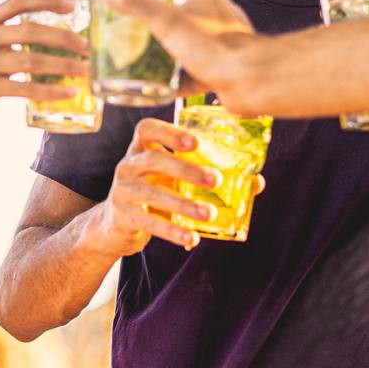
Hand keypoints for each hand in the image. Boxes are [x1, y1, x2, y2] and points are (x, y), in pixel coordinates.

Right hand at [0, 0, 89, 136]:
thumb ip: (7, 40)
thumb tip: (52, 40)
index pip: (17, 1)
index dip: (46, 0)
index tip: (72, 6)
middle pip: (30, 30)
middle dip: (64, 37)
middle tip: (88, 47)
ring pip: (31, 59)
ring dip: (63, 65)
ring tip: (85, 71)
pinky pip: (25, 87)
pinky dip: (50, 90)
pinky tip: (67, 93)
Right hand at [85, 118, 222, 256]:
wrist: (114, 225)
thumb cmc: (150, 194)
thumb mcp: (170, 179)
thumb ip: (203, 177)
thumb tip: (254, 183)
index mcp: (140, 149)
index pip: (147, 129)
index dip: (169, 132)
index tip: (195, 142)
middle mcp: (128, 166)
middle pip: (153, 159)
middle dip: (185, 169)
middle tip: (215, 179)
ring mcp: (122, 191)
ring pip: (152, 193)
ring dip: (183, 204)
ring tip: (209, 213)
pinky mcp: (122, 216)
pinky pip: (148, 222)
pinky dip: (171, 231)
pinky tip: (191, 238)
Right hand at [97, 0, 255, 101]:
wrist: (251, 81)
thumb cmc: (213, 47)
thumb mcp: (166, 21)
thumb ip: (135, 5)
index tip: (131, 6)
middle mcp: (216, 18)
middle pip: (181, 19)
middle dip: (158, 29)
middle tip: (131, 38)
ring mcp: (221, 45)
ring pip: (189, 47)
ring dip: (168, 55)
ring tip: (141, 63)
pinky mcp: (223, 70)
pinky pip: (196, 73)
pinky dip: (179, 80)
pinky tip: (160, 89)